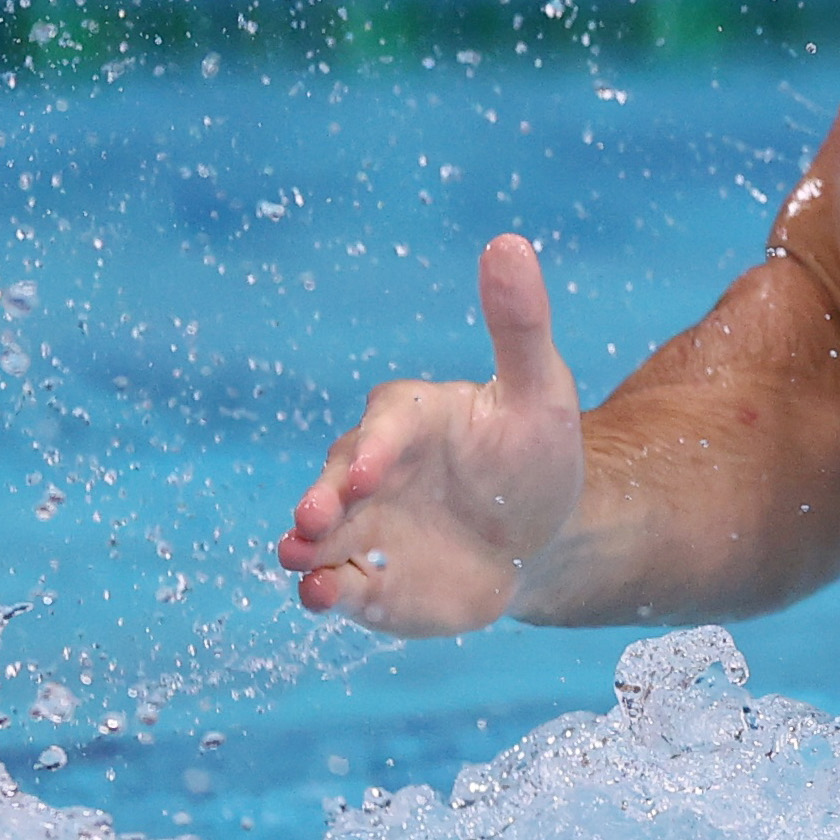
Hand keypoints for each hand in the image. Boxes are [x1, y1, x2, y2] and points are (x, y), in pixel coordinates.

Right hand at [275, 234, 588, 635]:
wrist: (540, 535)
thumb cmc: (533, 452)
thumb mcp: (538, 388)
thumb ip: (518, 322)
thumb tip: (507, 242)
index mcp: (408, 419)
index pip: (383, 427)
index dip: (375, 447)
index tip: (376, 468)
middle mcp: (371, 472)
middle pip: (335, 483)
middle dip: (322, 500)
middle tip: (314, 520)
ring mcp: (363, 528)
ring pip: (321, 536)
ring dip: (306, 548)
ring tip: (299, 561)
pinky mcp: (365, 580)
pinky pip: (335, 585)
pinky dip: (324, 591)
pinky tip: (321, 597)